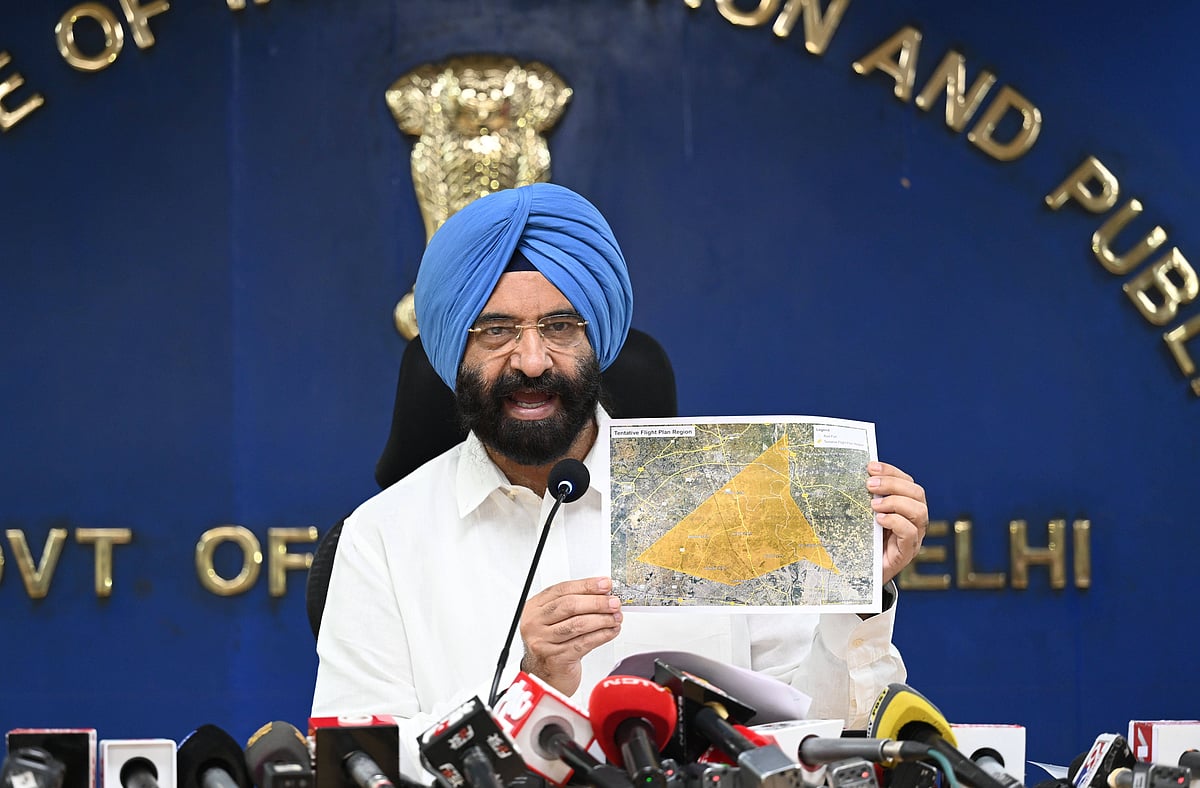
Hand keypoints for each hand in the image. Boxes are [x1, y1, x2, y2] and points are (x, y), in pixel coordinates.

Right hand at [519, 576, 622, 695]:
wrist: (545, 674)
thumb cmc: (553, 643)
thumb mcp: (556, 620)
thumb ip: (574, 605)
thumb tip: (603, 593)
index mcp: (535, 608)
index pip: (562, 590)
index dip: (586, 585)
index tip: (605, 584)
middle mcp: (535, 623)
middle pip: (569, 606)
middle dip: (596, 602)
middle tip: (614, 602)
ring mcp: (543, 642)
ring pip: (577, 624)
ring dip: (601, 619)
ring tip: (616, 617)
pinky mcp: (556, 658)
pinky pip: (583, 643)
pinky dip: (601, 636)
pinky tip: (611, 631)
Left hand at [867, 461, 927, 584]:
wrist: (861, 574)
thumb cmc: (862, 541)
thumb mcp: (863, 516)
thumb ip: (864, 499)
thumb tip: (852, 476)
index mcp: (904, 507)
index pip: (907, 482)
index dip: (891, 471)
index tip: (871, 467)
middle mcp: (914, 520)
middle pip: (917, 494)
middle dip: (893, 484)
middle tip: (870, 485)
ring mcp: (914, 537)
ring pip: (919, 512)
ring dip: (896, 502)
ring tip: (874, 505)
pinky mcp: (906, 553)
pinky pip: (910, 534)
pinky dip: (896, 522)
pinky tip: (880, 520)